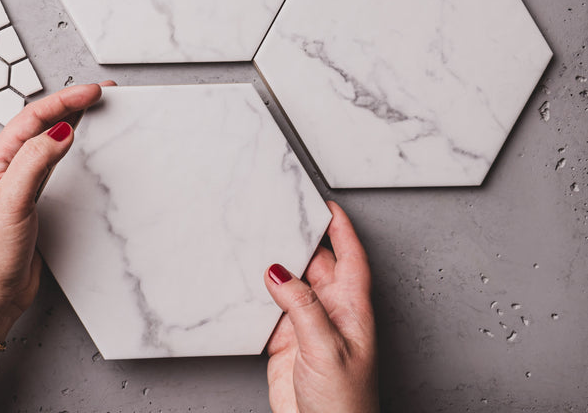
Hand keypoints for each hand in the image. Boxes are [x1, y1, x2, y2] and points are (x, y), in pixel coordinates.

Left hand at [0, 82, 109, 344]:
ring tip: (97, 110)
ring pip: (50, 142)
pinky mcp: (35, 203)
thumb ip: (35, 162)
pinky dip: (74, 151)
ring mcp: (22, 185)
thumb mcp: (13, 201)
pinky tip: (84, 150)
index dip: (65, 100)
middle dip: (71, 104)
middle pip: (43, 123)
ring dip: (73, 123)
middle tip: (102, 93)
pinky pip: (57, 166)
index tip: (95, 92)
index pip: (34, 117)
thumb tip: (61, 131)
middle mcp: (9, 168)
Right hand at [264, 201, 378, 412]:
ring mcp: (308, 328)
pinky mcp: (286, 343)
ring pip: (291, 286)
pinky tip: (246, 285)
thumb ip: (302, 306)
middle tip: (279, 216)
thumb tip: (278, 270)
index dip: (341, 230)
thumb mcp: (326, 347)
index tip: (327, 205)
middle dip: (301, 241)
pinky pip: (270, 310)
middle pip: (317, 266)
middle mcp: (332, 314)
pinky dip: (257, 296)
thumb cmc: (346, 404)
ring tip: (257, 242)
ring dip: (276, 267)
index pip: (350, 258)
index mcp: (352, 310)